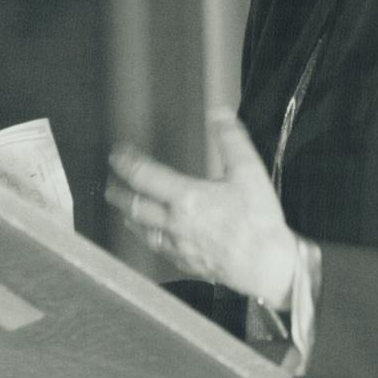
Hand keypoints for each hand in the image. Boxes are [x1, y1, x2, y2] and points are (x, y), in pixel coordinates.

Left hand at [105, 109, 296, 309]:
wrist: (268, 265)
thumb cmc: (258, 218)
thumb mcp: (249, 170)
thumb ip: (232, 139)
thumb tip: (219, 113)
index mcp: (187, 198)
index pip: (145, 177)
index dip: (127, 164)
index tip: (116, 155)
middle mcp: (175, 224)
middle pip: (137, 208)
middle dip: (120, 194)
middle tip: (110, 185)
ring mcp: (179, 248)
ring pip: (144, 232)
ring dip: (130, 218)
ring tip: (124, 210)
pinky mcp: (187, 264)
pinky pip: (159, 250)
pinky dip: (149, 239)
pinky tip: (152, 238)